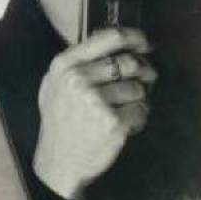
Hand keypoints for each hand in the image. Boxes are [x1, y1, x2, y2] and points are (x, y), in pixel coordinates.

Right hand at [33, 28, 156, 199]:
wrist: (58, 162)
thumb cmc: (59, 121)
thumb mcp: (55, 84)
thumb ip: (78, 62)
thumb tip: (115, 42)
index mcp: (65, 65)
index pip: (110, 37)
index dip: (134, 38)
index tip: (145, 44)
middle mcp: (79, 79)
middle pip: (129, 63)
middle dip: (141, 72)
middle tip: (143, 82)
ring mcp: (96, 101)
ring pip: (138, 88)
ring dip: (138, 99)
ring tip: (123, 110)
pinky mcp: (113, 123)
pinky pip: (141, 110)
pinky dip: (139, 118)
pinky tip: (125, 126)